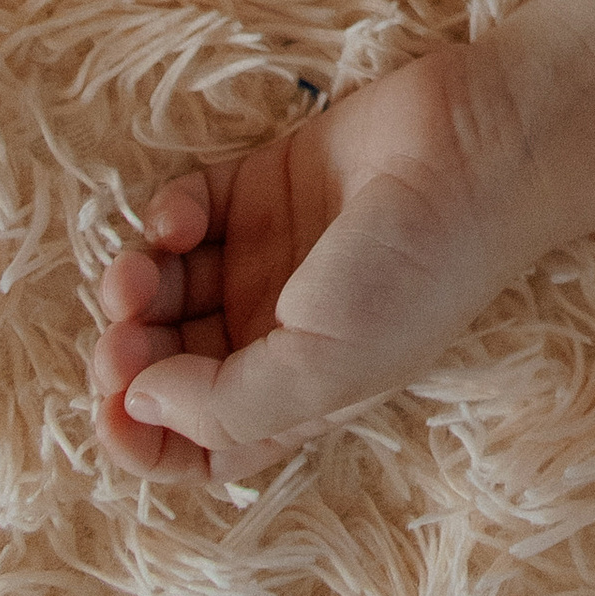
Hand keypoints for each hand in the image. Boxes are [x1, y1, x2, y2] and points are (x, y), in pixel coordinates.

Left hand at [89, 42, 537, 481]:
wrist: (480, 150)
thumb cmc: (416, 273)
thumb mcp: (322, 370)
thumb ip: (222, 407)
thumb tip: (138, 405)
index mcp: (296, 397)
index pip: (196, 445)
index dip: (143, 438)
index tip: (115, 411)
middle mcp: (276, 335)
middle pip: (167, 365)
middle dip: (129, 358)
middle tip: (122, 337)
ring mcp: (267, 259)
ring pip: (165, 290)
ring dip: (133, 286)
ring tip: (141, 269)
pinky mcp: (263, 188)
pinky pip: (186, 213)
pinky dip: (164, 218)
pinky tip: (181, 219)